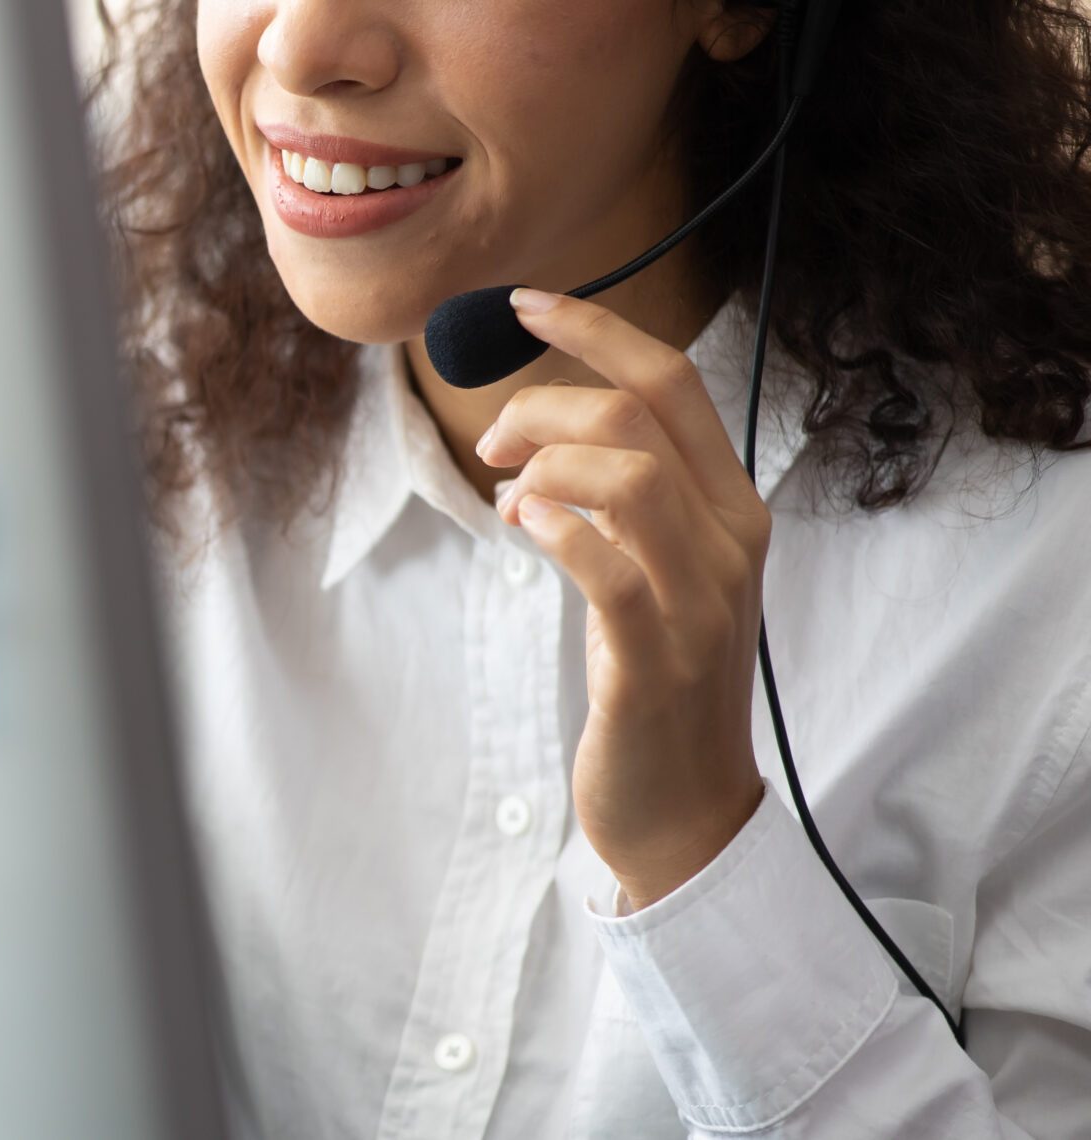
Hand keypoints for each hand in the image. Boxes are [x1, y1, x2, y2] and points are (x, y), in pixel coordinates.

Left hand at [477, 287, 768, 911]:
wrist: (684, 808)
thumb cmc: (653, 681)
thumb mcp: (651, 573)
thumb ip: (618, 504)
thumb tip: (537, 446)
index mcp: (732, 509)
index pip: (674, 383)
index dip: (596, 331)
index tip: (525, 304)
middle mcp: (731, 542)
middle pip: (640, 415)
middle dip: (547, 404)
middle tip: (492, 443)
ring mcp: (700, 601)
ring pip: (627, 477)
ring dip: (543, 467)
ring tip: (508, 498)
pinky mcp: (653, 659)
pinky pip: (605, 566)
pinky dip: (551, 530)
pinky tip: (519, 529)